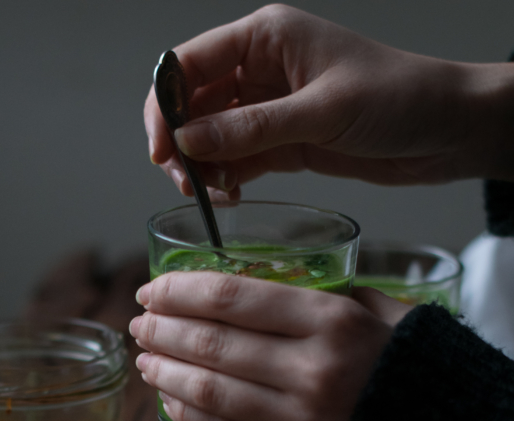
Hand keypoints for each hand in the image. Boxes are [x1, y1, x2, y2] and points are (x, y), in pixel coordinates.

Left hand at [130, 272, 406, 420]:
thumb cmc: (407, 359)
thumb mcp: (376, 307)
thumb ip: (316, 295)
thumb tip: (252, 288)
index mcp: (330, 319)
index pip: (233, 298)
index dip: (181, 291)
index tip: (153, 288)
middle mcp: (308, 368)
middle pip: (212, 344)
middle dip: (163, 331)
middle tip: (139, 323)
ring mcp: (298, 414)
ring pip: (210, 390)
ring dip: (166, 372)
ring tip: (145, 359)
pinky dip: (189, 412)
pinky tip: (169, 397)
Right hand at [144, 4, 513, 196]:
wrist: (445, 130)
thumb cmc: (397, 99)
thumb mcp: (321, 112)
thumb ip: (253, 129)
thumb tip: (188, 142)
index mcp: (266, 38)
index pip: (190, 64)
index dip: (165, 105)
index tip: (161, 150)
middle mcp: (260, 69)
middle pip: (193, 105)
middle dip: (180, 144)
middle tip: (184, 183)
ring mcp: (270, 108)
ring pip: (211, 137)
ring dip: (201, 167)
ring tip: (211, 195)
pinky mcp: (283, 143)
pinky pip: (237, 160)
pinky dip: (226, 179)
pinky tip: (231, 197)